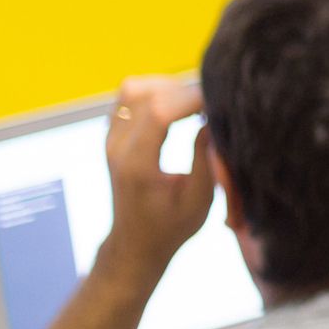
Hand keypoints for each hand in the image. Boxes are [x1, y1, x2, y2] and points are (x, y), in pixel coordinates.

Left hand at [99, 77, 216, 283]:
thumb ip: (206, 161)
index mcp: (138, 165)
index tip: (218, 104)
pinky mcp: (112, 135)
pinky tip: (174, 106)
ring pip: (134, 89)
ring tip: (192, 103)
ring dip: (167, 87)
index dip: (192, 99)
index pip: (160, 112)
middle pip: (147, 94)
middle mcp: (118, 147)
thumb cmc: (171, 227)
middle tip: (210, 105)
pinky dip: (154, 91)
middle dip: (184, 92)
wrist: (135, 242)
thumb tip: (213, 121)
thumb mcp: (199, 201)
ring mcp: (111, 139)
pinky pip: (128, 97)